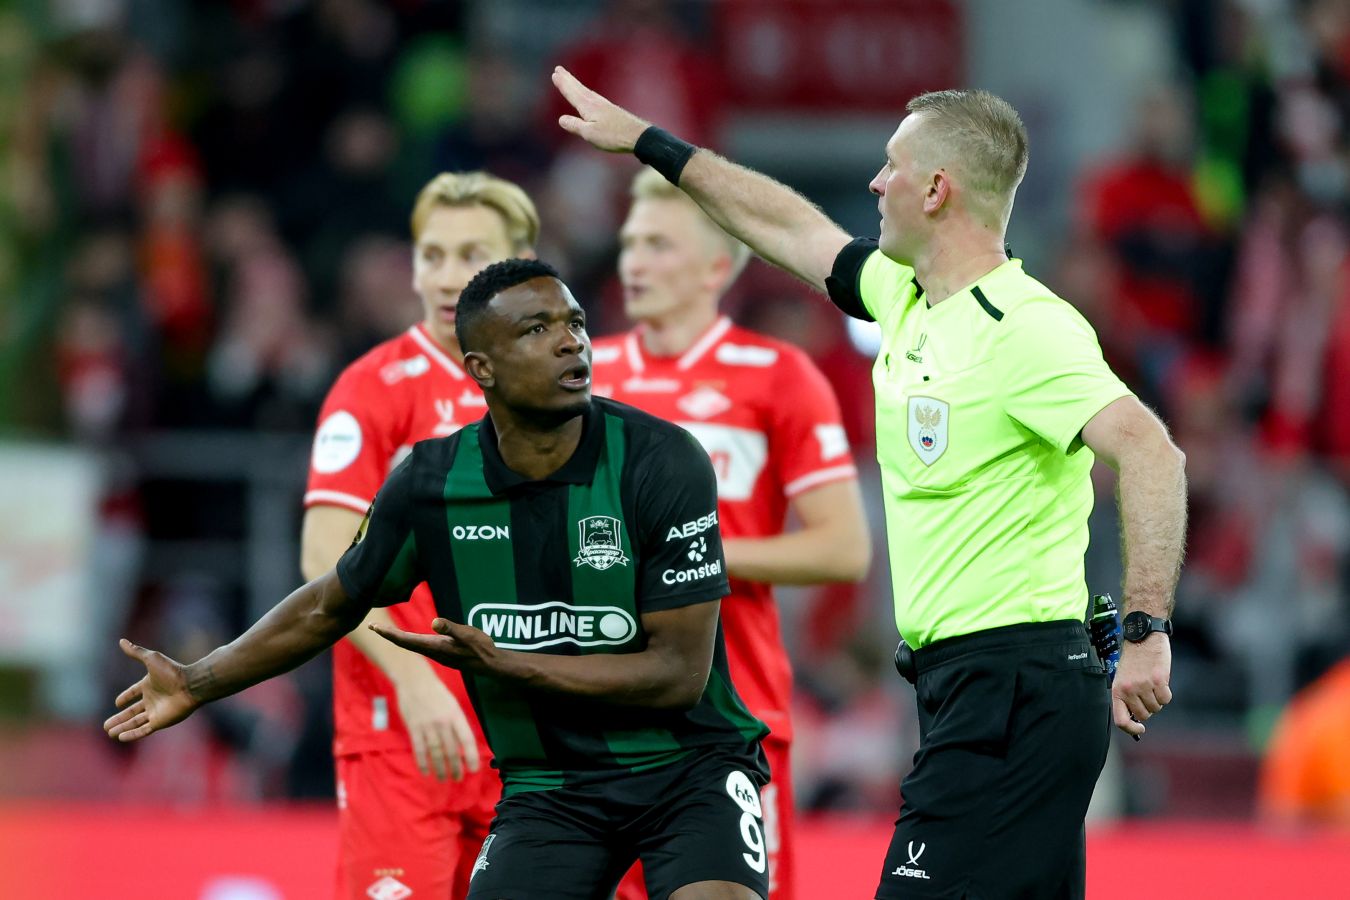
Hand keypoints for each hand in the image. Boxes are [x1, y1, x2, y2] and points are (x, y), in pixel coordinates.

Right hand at [103, 639, 200, 741]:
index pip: (134, 693)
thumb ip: (136, 652)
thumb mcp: (151, 658)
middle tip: (106, 726)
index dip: (126, 697)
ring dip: (122, 728)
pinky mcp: (160, 721)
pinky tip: (120, 737)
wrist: (190, 685)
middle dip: (119, 719)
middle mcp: (152, 699)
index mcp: (150, 685)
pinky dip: (132, 734)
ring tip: (109, 733)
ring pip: (135, 722)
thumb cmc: (172, 671)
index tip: (117, 703)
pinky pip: (143, 730)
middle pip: (132, 712)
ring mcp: (156, 711)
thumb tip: (121, 641)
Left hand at [371, 618, 500, 675]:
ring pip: (410, 645)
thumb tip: (434, 621)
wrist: (491, 665)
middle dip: (387, 634)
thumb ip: (451, 628)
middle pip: (404, 643)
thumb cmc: (480, 648)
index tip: (374, 626)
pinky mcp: (442, 653)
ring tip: (384, 630)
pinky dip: (407, 640)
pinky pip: (419, 646)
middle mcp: (433, 651)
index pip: (406, 639)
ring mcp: (437, 654)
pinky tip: (407, 637)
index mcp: (435, 646)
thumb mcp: (468, 634)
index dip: (389, 633)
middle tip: (371, 626)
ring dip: (396, 637)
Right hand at [393, 668, 480, 780]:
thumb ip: (457, 724)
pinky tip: (426, 772)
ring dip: (440, 769)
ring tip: (442, 779)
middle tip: (457, 778)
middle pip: (451, 750)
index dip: (471, 756)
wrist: (414, 680)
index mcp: (456, 715)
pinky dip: (422, 763)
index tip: (474, 770)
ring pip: (435, 753)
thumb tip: (462, 745)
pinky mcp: (414, 728)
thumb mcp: (453, 704)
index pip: (467, 740)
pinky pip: (419, 749)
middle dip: (455, 767)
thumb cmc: (437, 692)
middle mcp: (443, 723)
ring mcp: (427, 726)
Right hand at [552, 65, 650, 152]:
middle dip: (568, 79)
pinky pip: (593, 97)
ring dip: (576, 84)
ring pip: (586, 91)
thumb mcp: (590, 134)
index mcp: (588, 107)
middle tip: (559, 69)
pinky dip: (586, 93)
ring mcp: (604, 105)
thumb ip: (575, 125)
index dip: (563, 84)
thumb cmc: (613, 136)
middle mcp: (596, 102)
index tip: (555, 74)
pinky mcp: (611, 110)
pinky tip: (588, 96)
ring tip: (569, 79)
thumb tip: (561, 119)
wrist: (638, 136)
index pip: (572, 93)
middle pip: (578, 88)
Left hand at [1112, 634, 1172, 736]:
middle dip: (1148, 708)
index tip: (1140, 728)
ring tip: (1153, 685)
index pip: (1121, 720)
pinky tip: (1161, 682)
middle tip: (1147, 694)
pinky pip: (1166, 699)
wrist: (1143, 639)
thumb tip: (1136, 719)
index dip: (1131, 729)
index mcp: (1117, 690)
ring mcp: (1144, 685)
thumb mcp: (1123, 679)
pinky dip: (1166, 694)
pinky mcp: (1158, 680)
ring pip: (1156, 708)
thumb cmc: (1134, 660)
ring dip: (1157, 700)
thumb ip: (1127, 698)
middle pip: (1144, 715)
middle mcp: (1129, 690)